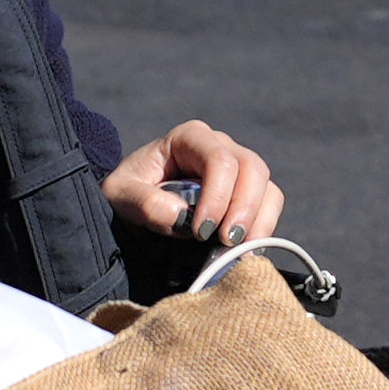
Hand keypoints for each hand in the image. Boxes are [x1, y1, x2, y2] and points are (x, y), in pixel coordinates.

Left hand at [104, 122, 284, 244]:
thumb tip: (182, 219)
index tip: (200, 232)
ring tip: (238, 251)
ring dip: (258, 221)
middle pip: (252, 168)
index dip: (218, 195)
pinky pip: (269, 205)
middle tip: (227, 242)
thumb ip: (145, 203)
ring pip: (267, 187)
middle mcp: (221, 146)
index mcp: (190, 138)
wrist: (132, 201)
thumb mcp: (119, 194)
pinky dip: (262, 229)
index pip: (219, 159)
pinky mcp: (247, 192)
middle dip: (244, 208)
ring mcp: (238, 168)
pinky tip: (244, 250)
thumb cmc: (127, 191)